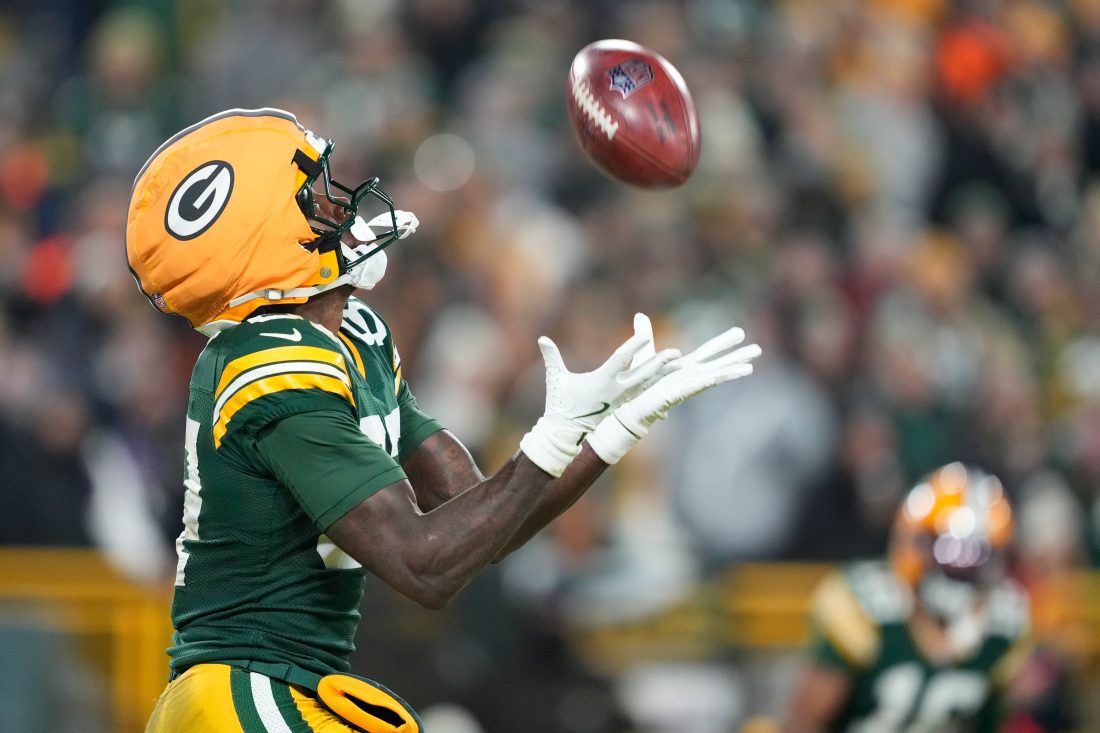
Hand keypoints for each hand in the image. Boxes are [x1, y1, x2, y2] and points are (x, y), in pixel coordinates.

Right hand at [520, 315, 679, 475]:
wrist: (566, 430)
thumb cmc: (560, 402)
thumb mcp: (555, 379)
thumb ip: (551, 357)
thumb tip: (541, 338)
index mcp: (601, 381)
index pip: (620, 360)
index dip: (632, 346)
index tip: (644, 335)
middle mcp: (615, 390)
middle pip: (642, 374)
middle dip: (659, 363)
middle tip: (676, 353)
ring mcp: (620, 398)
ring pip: (646, 382)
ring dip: (663, 372)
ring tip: (679, 362)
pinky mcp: (622, 402)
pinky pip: (643, 390)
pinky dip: (655, 381)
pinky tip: (666, 374)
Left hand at [587, 323, 761, 463]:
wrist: (629, 405)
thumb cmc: (638, 384)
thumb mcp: (643, 352)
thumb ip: (644, 333)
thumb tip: (640, 315)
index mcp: (685, 366)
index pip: (708, 352)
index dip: (724, 342)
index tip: (740, 333)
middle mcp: (691, 376)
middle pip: (718, 363)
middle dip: (737, 356)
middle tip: (758, 349)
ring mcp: (687, 385)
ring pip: (714, 376)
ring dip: (732, 371)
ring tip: (750, 367)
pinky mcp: (679, 393)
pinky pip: (699, 386)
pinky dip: (714, 380)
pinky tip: (726, 376)